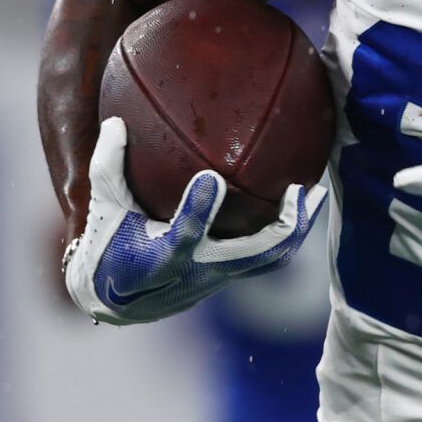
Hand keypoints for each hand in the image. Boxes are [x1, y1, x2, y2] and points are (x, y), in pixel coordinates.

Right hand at [63, 118, 326, 324]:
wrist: (117, 300)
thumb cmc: (108, 244)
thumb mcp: (103, 206)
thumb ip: (108, 166)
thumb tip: (116, 121)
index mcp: (161, 258)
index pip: (184, 235)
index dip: (199, 210)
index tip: (211, 179)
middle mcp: (198, 271)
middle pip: (252, 256)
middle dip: (283, 225)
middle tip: (300, 188)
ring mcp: (220, 276)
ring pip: (270, 258)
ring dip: (298, 226)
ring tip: (318, 192)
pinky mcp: (231, 275)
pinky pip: (268, 254)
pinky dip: (288, 229)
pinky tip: (302, 199)